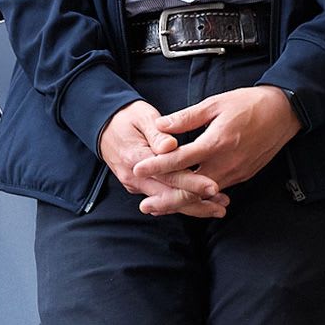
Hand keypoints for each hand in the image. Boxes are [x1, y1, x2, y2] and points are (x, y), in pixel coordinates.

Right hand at [98, 100, 230, 217]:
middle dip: (197, 202)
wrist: (102, 125)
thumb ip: (157, 133)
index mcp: (136, 158)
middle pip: (169, 195)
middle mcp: (134, 177)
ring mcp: (135, 184)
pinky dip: (181, 202)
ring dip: (193, 206)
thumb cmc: (127, 116)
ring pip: (167, 201)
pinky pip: (162, 197)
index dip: (192, 182)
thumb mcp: (143, 116)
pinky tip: (201, 204)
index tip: (214, 187)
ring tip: (218, 208)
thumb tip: (171, 146)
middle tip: (223, 205)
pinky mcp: (139, 186)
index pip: (168, 175)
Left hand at [130, 86, 300, 197]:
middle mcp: (226, 163)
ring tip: (159, 207)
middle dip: (166, 200)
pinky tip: (186, 201)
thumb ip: (186, 117)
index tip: (138, 169)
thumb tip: (161, 126)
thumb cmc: (249, 104)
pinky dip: (199, 198)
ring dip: (181, 203)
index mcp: (216, 142)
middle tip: (144, 206)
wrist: (283, 114)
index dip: (157, 166)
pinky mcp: (242, 176)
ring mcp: (235, 173)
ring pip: (203, 195)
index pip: (180, 159)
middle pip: (191, 189)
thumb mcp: (215, 104)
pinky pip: (216, 191)